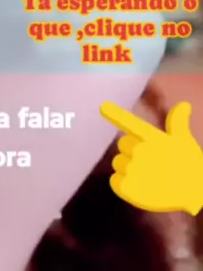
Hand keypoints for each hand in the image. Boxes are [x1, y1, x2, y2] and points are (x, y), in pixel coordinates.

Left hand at [101, 100, 202, 214]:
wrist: (195, 193)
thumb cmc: (190, 164)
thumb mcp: (184, 140)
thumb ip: (177, 121)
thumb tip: (185, 104)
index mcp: (153, 138)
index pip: (131, 123)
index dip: (116, 114)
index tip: (102, 106)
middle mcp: (141, 152)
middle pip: (123, 144)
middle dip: (133, 151)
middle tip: (150, 161)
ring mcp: (134, 170)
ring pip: (119, 163)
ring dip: (129, 167)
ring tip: (148, 175)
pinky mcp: (129, 188)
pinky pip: (115, 181)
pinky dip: (122, 183)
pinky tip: (138, 186)